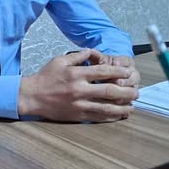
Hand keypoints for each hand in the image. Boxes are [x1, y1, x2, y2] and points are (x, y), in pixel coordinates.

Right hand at [18, 49, 138, 122]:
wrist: (32, 96)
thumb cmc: (46, 76)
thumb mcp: (60, 60)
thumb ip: (77, 56)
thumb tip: (92, 51)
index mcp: (76, 73)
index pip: (103, 72)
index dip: (118, 71)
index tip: (129, 72)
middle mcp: (80, 89)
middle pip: (109, 91)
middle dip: (126, 91)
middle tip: (137, 92)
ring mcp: (79, 104)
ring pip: (106, 107)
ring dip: (122, 107)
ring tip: (132, 106)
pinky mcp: (77, 116)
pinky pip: (97, 117)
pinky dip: (110, 117)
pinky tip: (118, 115)